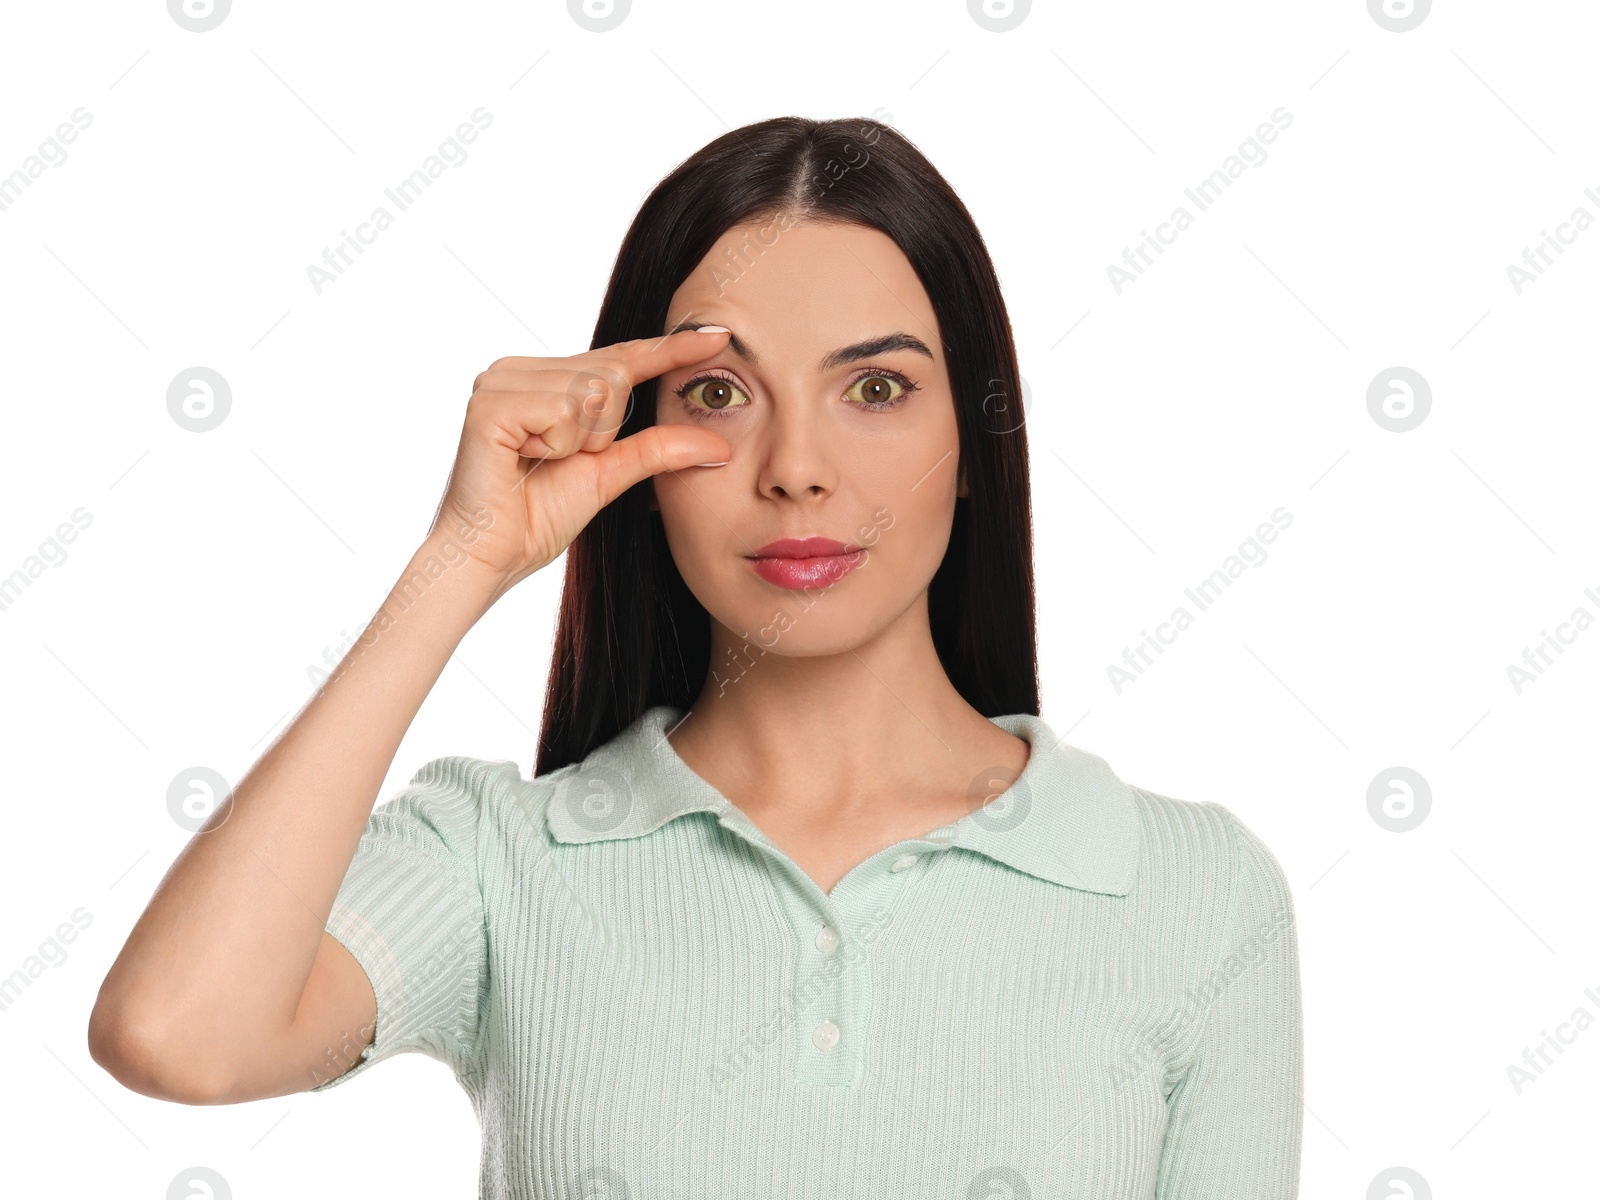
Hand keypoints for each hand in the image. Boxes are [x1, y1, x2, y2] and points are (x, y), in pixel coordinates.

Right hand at [428, 328, 731, 592]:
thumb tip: (721, 445)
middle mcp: (520, 369)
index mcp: (548, 380)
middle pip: (612, 373)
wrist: (491, 555)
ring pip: (591, 392)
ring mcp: (500, 380)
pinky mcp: (489, 401)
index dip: (670, 348)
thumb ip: (658, 450)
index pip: (622, 356)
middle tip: (559, 461)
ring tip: (536, 462)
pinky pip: (561, 409)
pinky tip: (521, 459)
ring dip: (578, 442)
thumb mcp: (610, 475)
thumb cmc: (538, 516)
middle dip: (603, 431)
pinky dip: (555, 444)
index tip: (721, 336)